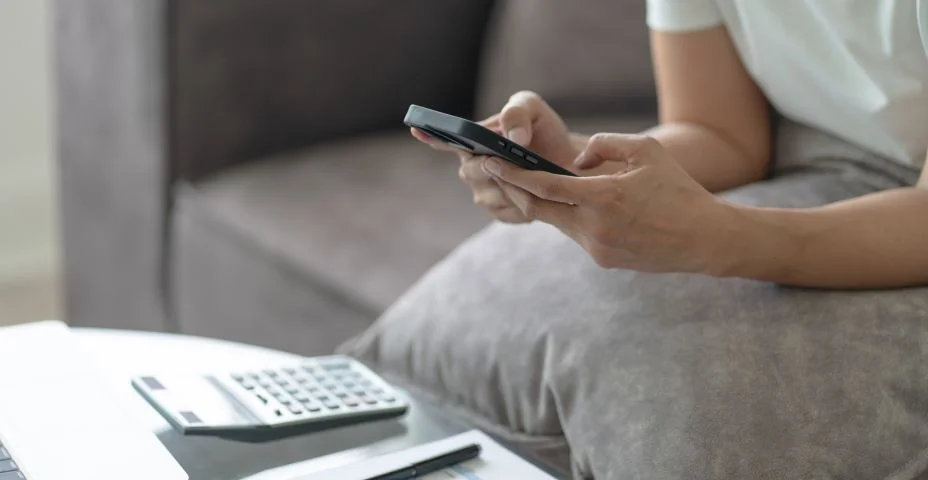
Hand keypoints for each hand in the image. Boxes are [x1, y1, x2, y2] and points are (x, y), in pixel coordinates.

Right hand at [411, 91, 578, 223]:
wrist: (565, 159)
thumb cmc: (541, 129)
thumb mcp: (531, 109)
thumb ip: (517, 113)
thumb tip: (514, 138)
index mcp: (470, 139)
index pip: (445, 140)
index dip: (431, 136)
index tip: (417, 128)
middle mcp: (471, 168)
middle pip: (472, 172)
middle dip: (492, 166)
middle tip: (514, 159)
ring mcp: (484, 193)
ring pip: (490, 195)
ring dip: (513, 186)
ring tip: (537, 175)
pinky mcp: (501, 212)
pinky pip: (508, 211)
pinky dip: (524, 202)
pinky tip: (537, 191)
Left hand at [483, 133, 734, 273]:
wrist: (705, 239)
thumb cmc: (679, 189)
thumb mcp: (647, 150)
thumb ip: (605, 145)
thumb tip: (575, 160)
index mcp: (605, 197)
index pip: (544, 187)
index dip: (513, 174)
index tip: (491, 162)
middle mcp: (595, 227)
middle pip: (536, 209)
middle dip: (512, 189)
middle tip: (493, 171)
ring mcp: (597, 248)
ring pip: (555, 222)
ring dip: (538, 203)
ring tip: (523, 182)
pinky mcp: (602, 260)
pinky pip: (575, 233)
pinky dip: (565, 216)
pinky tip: (563, 202)